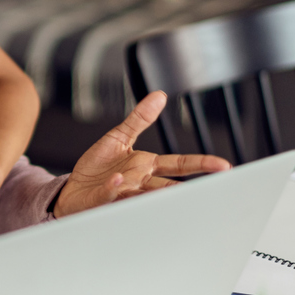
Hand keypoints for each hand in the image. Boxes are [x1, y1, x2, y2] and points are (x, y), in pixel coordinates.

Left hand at [53, 91, 230, 217]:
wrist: (71, 191)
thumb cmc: (97, 169)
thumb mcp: (119, 138)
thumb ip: (139, 119)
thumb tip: (159, 96)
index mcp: (145, 167)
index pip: (178, 164)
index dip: (201, 164)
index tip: (223, 166)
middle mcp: (138, 182)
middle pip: (168, 185)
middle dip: (187, 188)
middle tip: (209, 192)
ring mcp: (122, 192)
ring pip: (145, 195)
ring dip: (155, 192)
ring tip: (173, 192)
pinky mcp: (102, 198)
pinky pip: (110, 194)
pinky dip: (114, 188)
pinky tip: (118, 180)